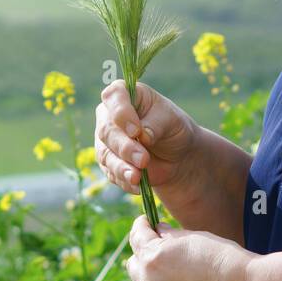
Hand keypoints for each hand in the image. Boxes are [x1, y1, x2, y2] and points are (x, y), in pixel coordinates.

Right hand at [94, 79, 199, 196]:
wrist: (177, 155)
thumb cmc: (173, 127)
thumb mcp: (172, 120)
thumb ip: (156, 124)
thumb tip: (143, 135)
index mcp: (125, 94)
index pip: (113, 96)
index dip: (121, 113)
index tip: (136, 130)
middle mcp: (109, 115)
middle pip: (106, 130)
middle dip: (125, 147)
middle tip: (143, 159)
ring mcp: (106, 140)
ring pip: (105, 154)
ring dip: (122, 167)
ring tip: (138, 177)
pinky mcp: (108, 162)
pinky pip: (111, 173)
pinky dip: (124, 180)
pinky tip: (137, 186)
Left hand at [124, 214, 254, 280]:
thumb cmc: (224, 261)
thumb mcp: (196, 238)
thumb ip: (171, 236)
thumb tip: (158, 232)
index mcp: (153, 257)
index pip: (136, 236)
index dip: (141, 226)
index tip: (146, 223)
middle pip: (133, 266)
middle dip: (143, 255)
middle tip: (158, 251)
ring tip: (167, 280)